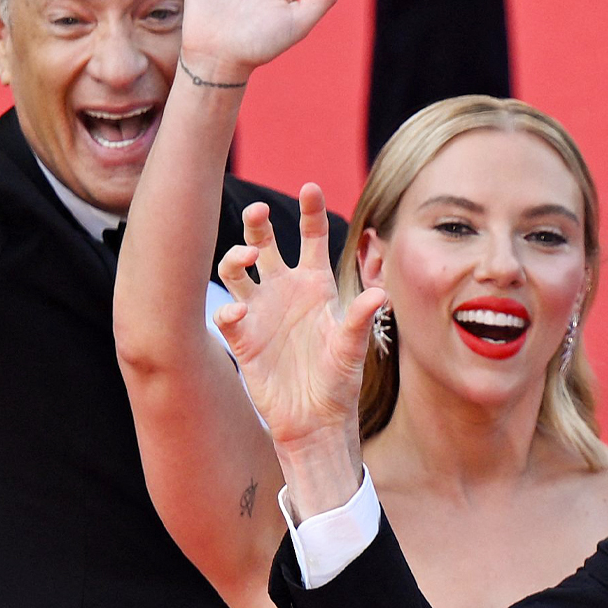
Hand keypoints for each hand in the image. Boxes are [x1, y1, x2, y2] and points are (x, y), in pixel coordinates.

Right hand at [215, 184, 383, 509]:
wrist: (316, 420)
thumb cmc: (339, 382)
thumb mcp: (352, 348)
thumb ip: (360, 319)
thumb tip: (379, 294)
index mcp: (316, 285)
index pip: (312, 237)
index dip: (310, 210)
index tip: (309, 187)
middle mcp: (285, 291)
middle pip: (264, 242)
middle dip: (257, 222)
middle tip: (258, 212)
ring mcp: (261, 312)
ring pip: (237, 269)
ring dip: (236, 256)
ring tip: (247, 256)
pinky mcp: (243, 339)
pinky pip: (227, 314)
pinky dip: (228, 310)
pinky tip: (238, 314)